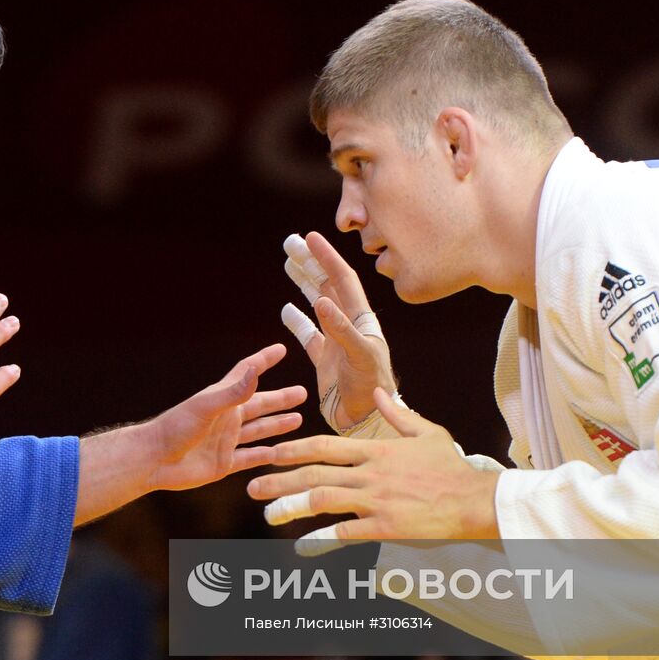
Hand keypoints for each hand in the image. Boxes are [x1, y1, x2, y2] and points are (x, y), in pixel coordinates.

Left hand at [74, 344, 307, 524]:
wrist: (155, 461)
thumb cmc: (175, 428)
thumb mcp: (207, 407)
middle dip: (280, 399)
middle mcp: (227, 418)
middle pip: (260, 404)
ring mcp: (226, 440)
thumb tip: (255, 371)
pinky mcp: (224, 463)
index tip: (281, 349)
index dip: (263, 360)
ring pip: (259, 431)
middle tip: (303, 393)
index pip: (247, 373)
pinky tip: (280, 454)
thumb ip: (233, 392)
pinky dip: (266, 456)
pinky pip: (250, 458)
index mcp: (223, 399)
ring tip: (298, 419)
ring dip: (277, 425)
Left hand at [247, 388, 498, 552]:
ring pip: (322, 501)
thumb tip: (378, 393)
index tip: (270, 453)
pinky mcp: (385, 527)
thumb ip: (397, 414)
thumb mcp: (427, 432)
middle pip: (314, 474)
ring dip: (291, 509)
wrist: (475, 500)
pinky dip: (322, 541)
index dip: (293, 449)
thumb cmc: (452, 467)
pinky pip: (346, 533)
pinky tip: (302, 548)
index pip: (324, 446)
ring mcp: (376, 500)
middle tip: (252, 488)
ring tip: (268, 517)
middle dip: (279, 480)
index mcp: (375, 449)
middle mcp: (369, 473)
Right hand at [281, 231, 396, 430]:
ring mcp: (336, 342)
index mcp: (362, 321)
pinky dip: (297, 321)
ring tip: (289, 262)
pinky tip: (286, 310)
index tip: (310, 237)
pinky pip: (309, 335)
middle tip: (291, 242)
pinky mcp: (325, 361)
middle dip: (311, 263)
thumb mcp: (359, 356)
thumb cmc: (371, 390)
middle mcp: (350, 326)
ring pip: (317, 304)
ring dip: (303, 283)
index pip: (343, 280)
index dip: (327, 258)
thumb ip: (341, 329)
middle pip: (328, 285)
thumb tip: (320, 300)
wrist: (368, 422)